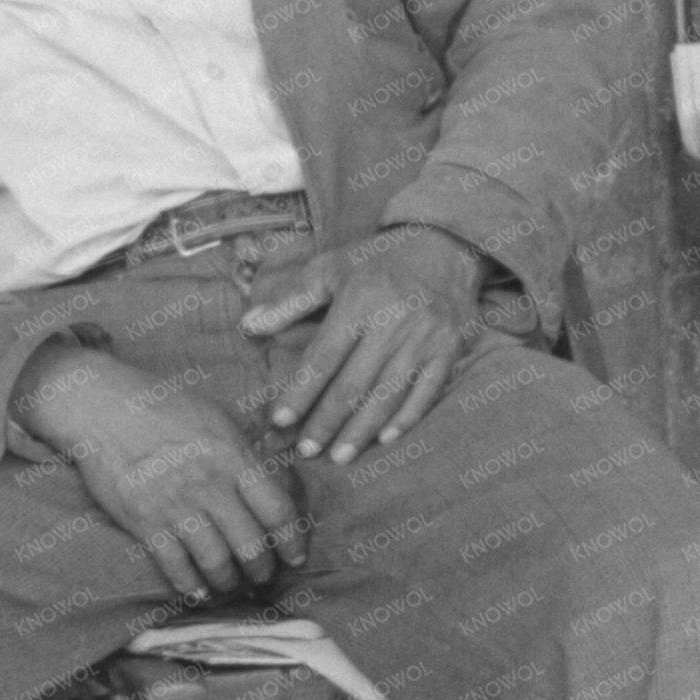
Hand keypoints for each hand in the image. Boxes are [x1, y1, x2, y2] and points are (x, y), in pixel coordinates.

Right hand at [16, 347, 308, 604]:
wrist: (105, 408)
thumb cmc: (166, 408)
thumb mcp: (219, 417)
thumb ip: (250, 451)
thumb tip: (282, 481)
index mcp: (233, 457)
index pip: (278, 511)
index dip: (293, 541)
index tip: (296, 556)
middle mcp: (209, 485)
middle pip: (251, 545)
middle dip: (263, 569)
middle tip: (264, 575)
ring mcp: (175, 506)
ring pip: (216, 563)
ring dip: (231, 583)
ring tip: (235, 586)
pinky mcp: (144, 522)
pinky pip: (175, 568)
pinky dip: (192, 587)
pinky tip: (201, 591)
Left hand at [239, 226, 486, 464]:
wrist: (445, 244)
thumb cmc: (378, 259)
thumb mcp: (331, 267)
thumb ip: (290, 300)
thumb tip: (248, 326)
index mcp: (359, 300)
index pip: (323, 357)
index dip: (301, 392)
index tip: (281, 420)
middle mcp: (392, 322)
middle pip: (354, 384)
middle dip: (327, 421)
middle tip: (307, 450)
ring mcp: (425, 338)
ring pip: (388, 395)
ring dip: (362, 430)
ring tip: (340, 456)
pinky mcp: (450, 349)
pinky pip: (427, 392)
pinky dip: (406, 418)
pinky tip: (385, 439)